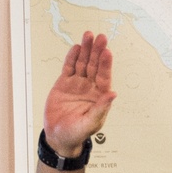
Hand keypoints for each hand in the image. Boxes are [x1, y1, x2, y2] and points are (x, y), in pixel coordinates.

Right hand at [43, 31, 115, 157]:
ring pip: (83, 63)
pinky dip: (72, 58)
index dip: (105, 64)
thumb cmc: (76, 133)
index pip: (104, 76)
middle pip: (95, 65)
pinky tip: (76, 47)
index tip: (106, 52)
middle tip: (100, 37)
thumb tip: (113, 93)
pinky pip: (69, 67)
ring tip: (88, 35)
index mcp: (99, 96)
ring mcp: (77, 83)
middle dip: (97, 51)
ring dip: (86, 50)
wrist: (58, 136)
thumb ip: (101, 108)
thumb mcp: (90, 123)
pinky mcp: (64, 83)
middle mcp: (90, 87)